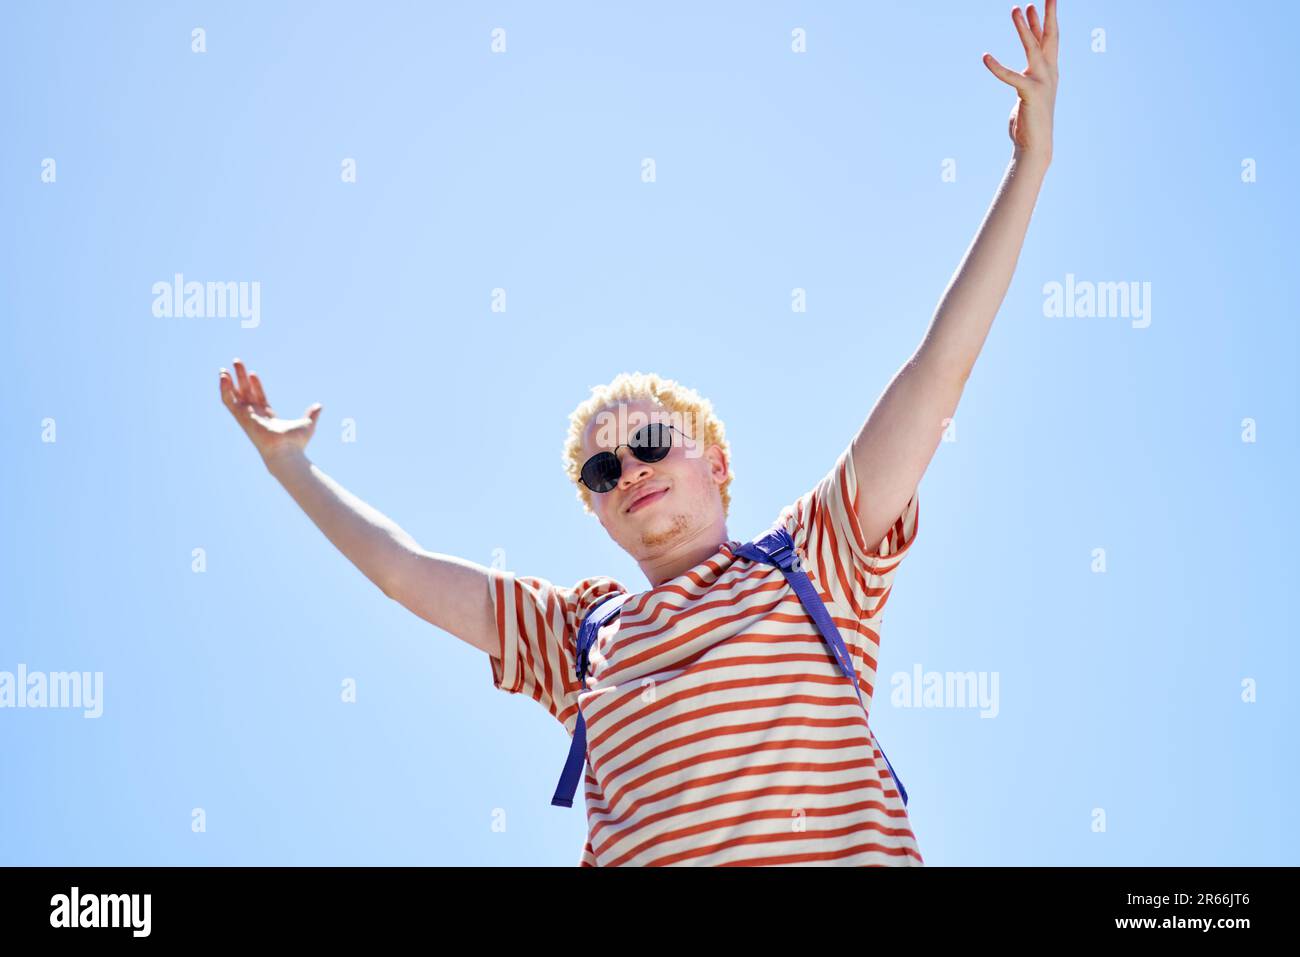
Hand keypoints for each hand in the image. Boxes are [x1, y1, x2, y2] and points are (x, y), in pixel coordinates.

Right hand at [218, 358, 321, 466]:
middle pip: (245, 393)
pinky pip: (228, 401)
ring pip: (234, 396)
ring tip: (223, 370)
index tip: (252, 373)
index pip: (259, 397)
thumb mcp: (307, 424)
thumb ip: (312, 414)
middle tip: (237, 362)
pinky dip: (224, 390)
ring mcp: (247, 416)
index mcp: (268, 417)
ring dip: (228, 383)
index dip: (255, 385)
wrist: (287, 451)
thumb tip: (319, 406)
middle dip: (240, 378)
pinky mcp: (241, 417)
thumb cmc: (296, 443)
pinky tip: (223, 378)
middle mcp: (255, 415)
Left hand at [983, 1, 1058, 162]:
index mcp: (1049, 73)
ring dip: (1024, 27)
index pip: (1048, 41)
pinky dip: (997, 67)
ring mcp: (1043, 82)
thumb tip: (1022, 79)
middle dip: (1046, 15)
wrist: (1036, 146)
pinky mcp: (1030, 93)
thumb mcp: (1028, 96)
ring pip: (1033, 48)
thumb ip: (1026, 83)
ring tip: (1016, 9)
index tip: (1037, 4)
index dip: (1043, 22)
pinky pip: (1011, 76)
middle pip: (1050, 37)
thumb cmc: (1028, 124)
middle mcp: (1049, 73)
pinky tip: (985, 57)